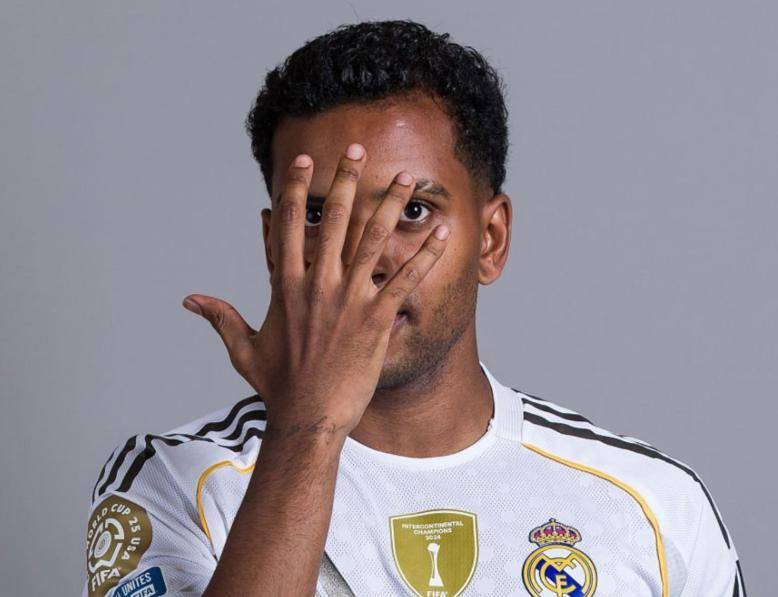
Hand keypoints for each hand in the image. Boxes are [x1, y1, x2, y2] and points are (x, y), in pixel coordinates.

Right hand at [181, 143, 449, 437]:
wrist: (308, 419)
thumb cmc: (278, 387)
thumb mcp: (243, 349)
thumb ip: (221, 316)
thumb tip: (190, 299)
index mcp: (286, 286)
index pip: (288, 226)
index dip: (295, 190)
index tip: (301, 162)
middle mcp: (317, 284)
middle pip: (332, 220)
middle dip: (345, 180)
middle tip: (356, 149)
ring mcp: (348, 299)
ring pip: (373, 239)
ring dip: (392, 204)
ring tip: (407, 177)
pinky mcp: (376, 318)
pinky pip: (405, 278)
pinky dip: (425, 254)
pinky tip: (443, 232)